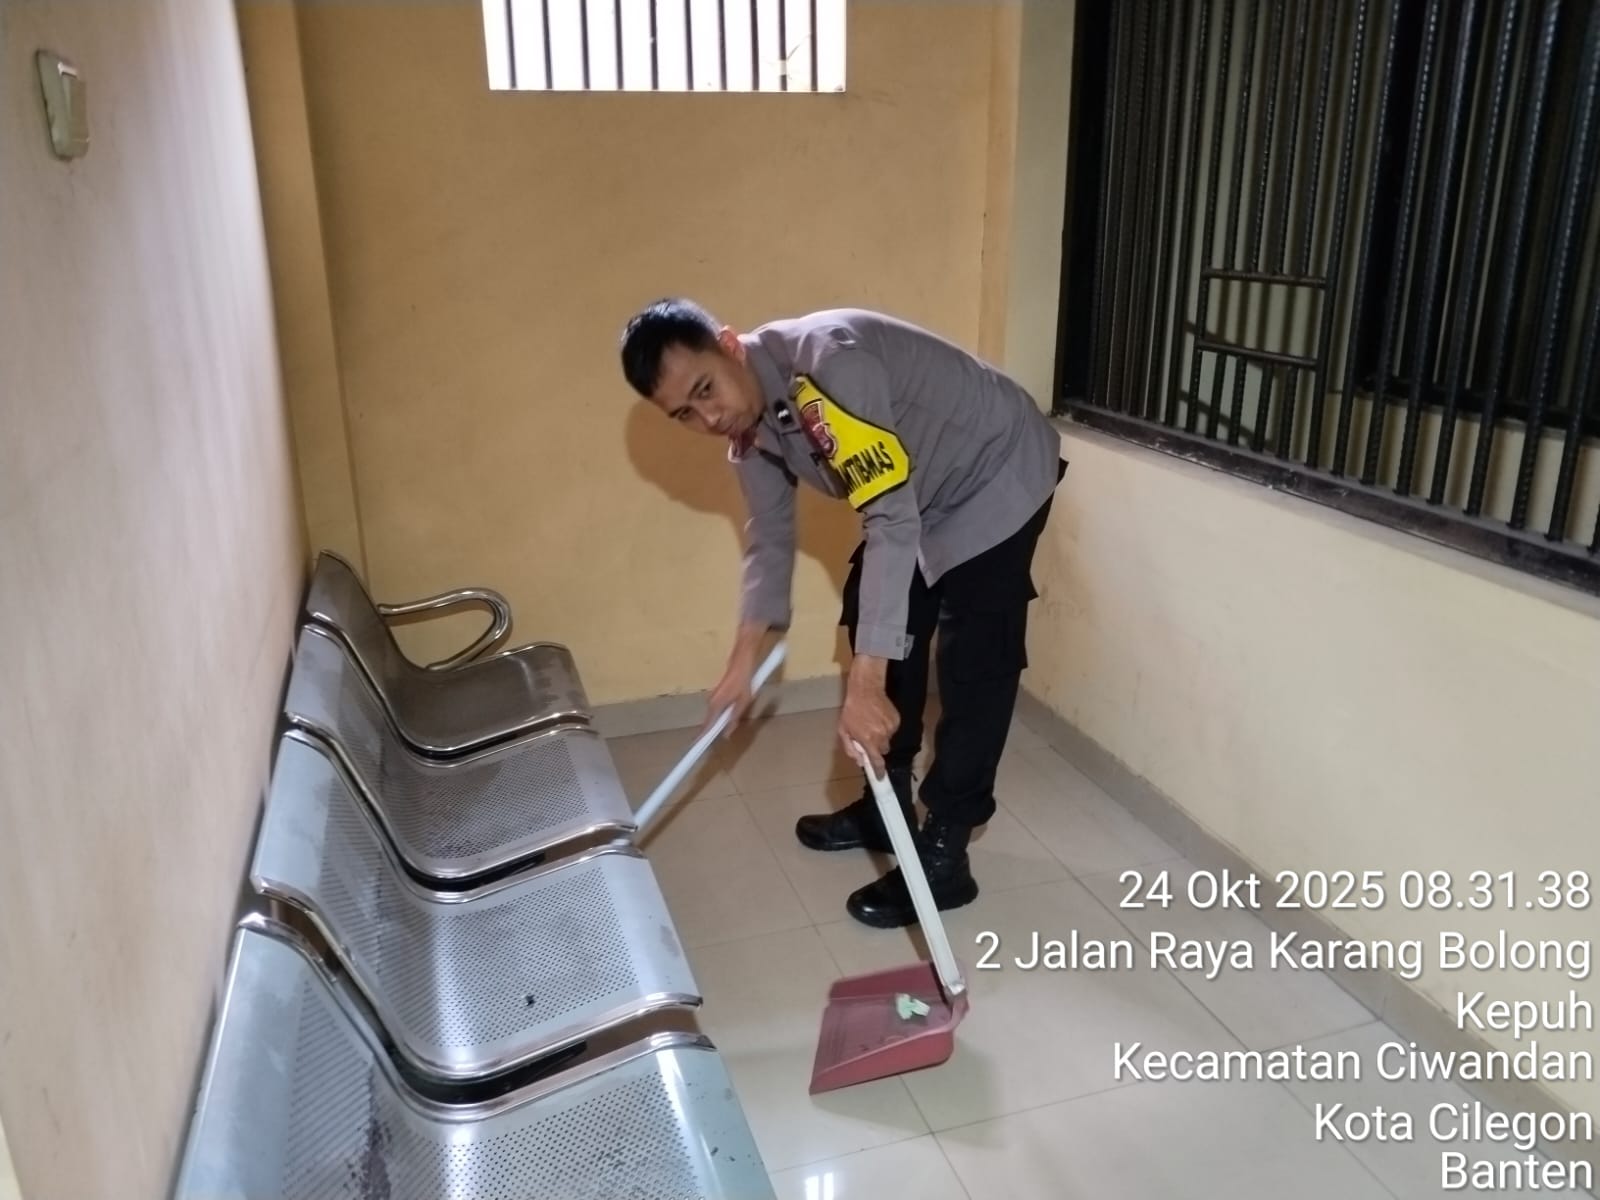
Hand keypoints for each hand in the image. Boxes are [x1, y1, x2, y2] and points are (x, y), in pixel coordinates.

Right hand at [705, 654, 756, 734]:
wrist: (740, 664)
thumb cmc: (743, 683)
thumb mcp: (743, 703)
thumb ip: (734, 719)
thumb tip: (726, 734)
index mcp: (715, 705)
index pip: (706, 725)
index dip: (702, 737)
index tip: (696, 746)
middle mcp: (710, 703)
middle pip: (708, 722)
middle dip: (711, 731)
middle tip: (714, 742)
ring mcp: (712, 699)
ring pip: (712, 716)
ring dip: (717, 723)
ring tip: (724, 730)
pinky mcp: (716, 696)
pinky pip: (715, 710)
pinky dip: (719, 716)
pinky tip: (727, 718)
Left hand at [838, 658, 897, 773]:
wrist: (866, 690)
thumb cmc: (851, 710)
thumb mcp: (843, 730)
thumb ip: (851, 748)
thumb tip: (859, 761)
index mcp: (868, 740)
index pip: (877, 762)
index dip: (879, 772)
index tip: (881, 778)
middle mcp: (882, 736)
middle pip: (883, 750)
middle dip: (876, 747)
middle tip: (869, 738)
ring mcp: (891, 728)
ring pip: (888, 739)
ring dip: (881, 736)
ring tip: (872, 723)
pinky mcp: (896, 720)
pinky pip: (892, 730)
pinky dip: (886, 727)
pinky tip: (879, 718)